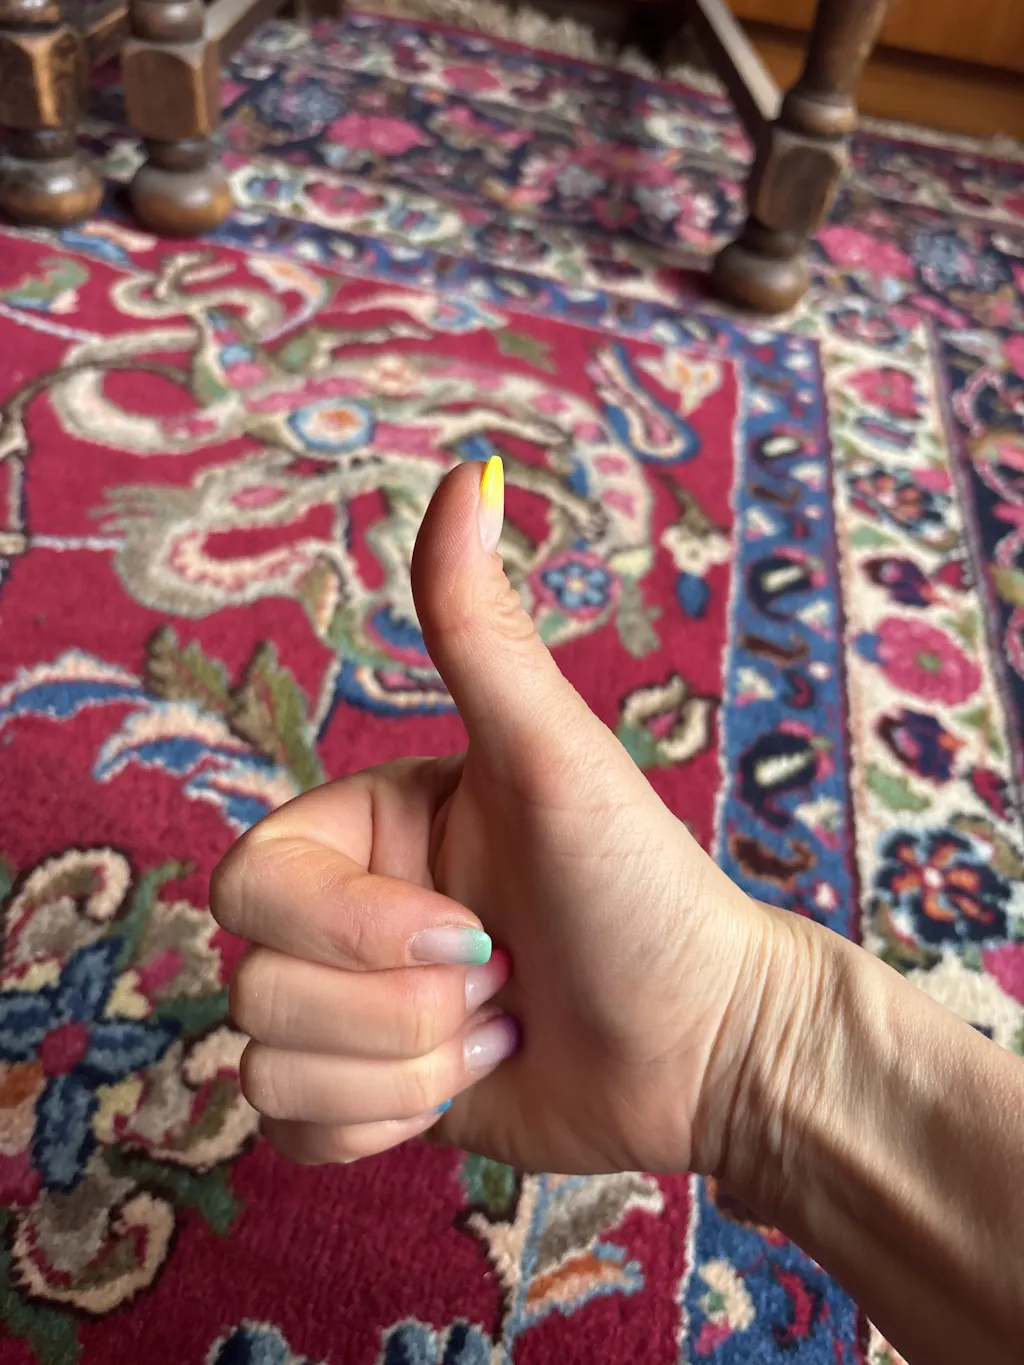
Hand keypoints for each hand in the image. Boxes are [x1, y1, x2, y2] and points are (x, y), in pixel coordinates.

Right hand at [211, 458, 782, 1174]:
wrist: (707, 1044)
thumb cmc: (643, 890)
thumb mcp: (553, 756)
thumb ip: (478, 629)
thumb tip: (468, 471)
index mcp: (361, 827)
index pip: (247, 883)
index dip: (348, 929)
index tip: (470, 933)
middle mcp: (342, 913)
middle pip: (252, 983)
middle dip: (392, 1010)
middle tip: (501, 980)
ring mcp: (349, 1008)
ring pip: (270, 1065)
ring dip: (407, 1069)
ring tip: (501, 1026)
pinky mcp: (367, 1095)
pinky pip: (293, 1128)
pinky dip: (387, 1123)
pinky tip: (472, 1084)